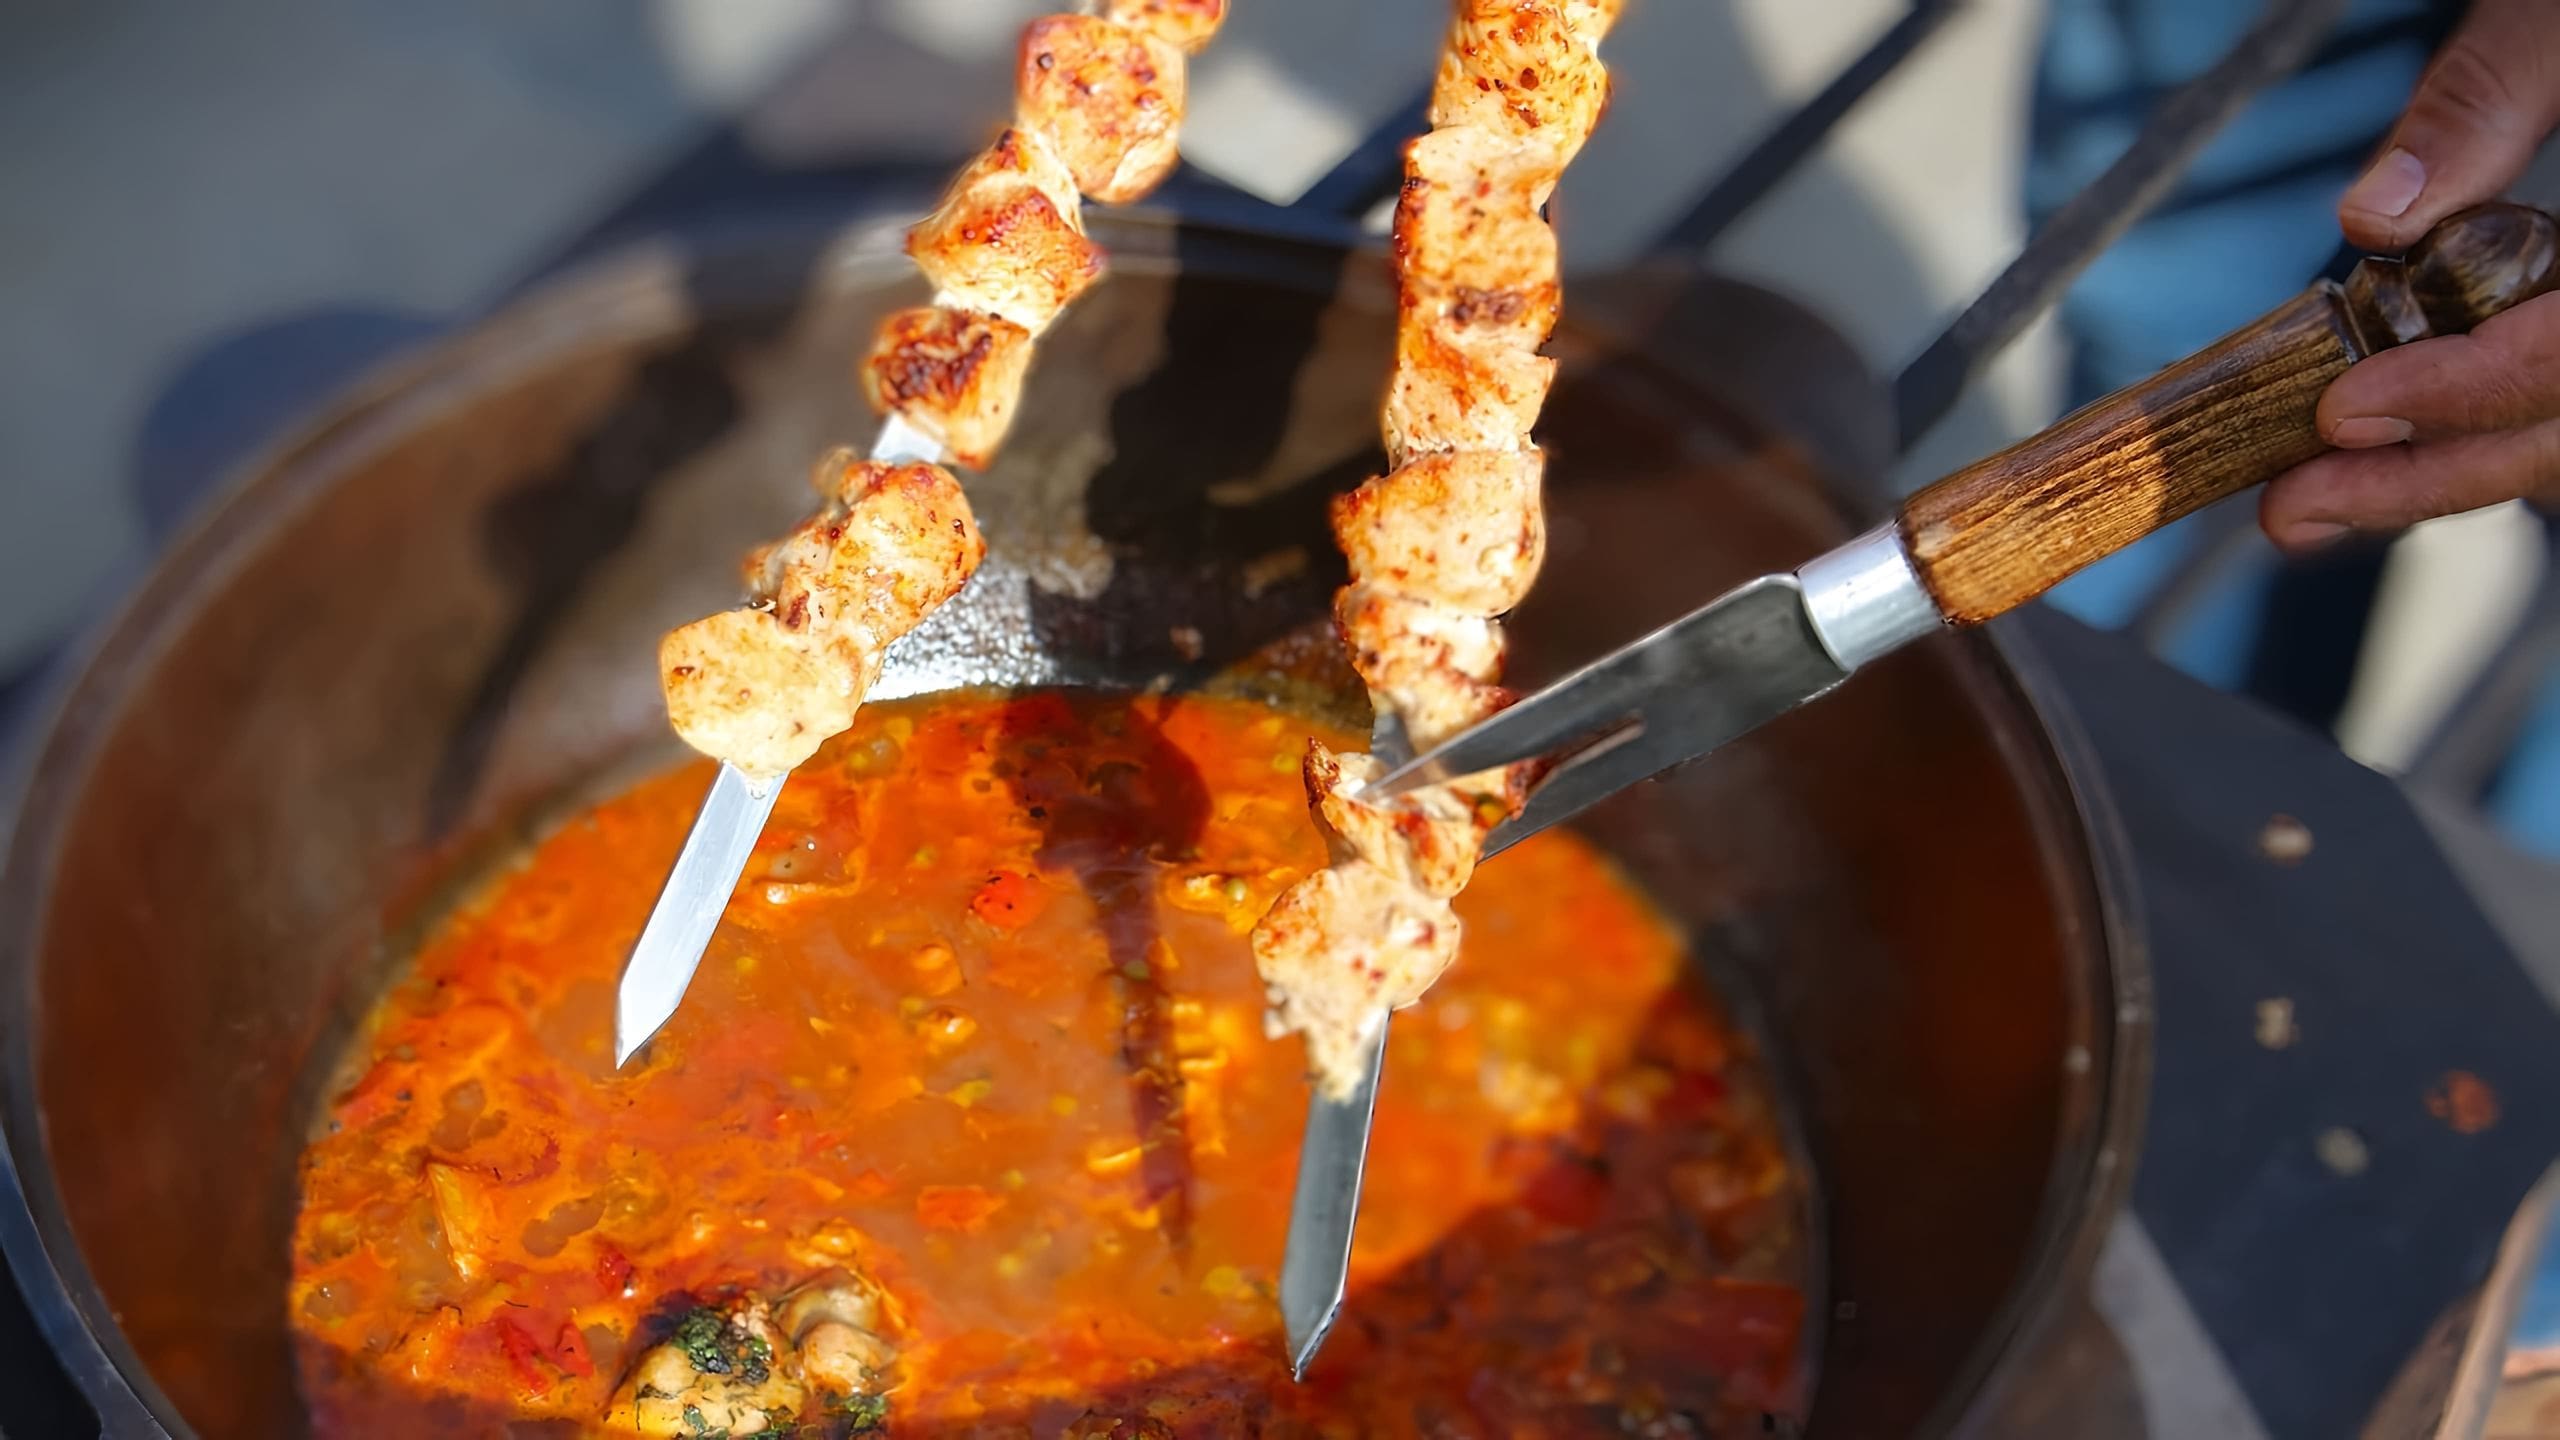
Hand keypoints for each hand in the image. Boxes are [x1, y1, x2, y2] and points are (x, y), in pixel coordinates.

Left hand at [2260, 0, 2559, 551]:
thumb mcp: (2551, 16)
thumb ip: (2482, 98)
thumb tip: (2376, 213)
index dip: (2469, 392)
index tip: (2346, 409)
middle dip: (2428, 477)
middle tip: (2289, 507)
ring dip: (2436, 480)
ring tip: (2307, 504)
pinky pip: (2552, 416)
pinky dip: (2462, 444)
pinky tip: (2367, 462)